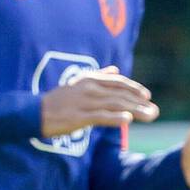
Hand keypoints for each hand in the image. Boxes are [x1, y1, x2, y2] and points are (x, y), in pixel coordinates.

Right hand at [39, 64, 158, 136]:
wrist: (33, 112)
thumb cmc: (57, 100)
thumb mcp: (78, 83)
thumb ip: (98, 76)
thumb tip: (115, 69)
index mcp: (89, 79)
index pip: (118, 83)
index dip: (134, 89)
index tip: (147, 96)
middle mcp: (89, 88)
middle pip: (120, 94)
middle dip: (140, 103)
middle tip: (156, 111)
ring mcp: (84, 102)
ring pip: (115, 105)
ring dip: (135, 110)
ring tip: (150, 116)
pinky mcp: (78, 116)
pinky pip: (100, 116)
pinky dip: (115, 117)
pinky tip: (128, 120)